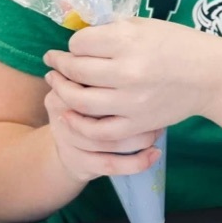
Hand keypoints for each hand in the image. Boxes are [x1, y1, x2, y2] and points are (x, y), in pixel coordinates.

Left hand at [43, 17, 221, 139]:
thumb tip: (74, 26)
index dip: (74, 43)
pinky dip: (77, 123)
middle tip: (53, 61)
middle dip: (59, 64)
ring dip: (61, 91)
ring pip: (79, 100)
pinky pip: (98, 130)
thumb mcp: (144, 25)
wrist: (212, 75)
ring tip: (56, 83)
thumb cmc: (179, 44)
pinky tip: (69, 113)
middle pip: (76, 69)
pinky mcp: (137, 123)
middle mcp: (128, 71)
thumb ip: (110, 27)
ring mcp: (132, 101)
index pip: (80, 42)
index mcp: (129, 41)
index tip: (78, 46)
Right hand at [44, 72, 162, 182]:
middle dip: (133, 109)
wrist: (65, 142)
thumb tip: (146, 57)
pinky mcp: (78, 163)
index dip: (120, 82)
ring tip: (160, 130)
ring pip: (107, 140)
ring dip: (139, 136)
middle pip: (97, 110)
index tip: (151, 81)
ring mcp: (68, 140)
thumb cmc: (88, 104)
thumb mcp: (87, 83)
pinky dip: (136, 162)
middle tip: (158, 107)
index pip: (89, 81)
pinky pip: (110, 165)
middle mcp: (62, 113)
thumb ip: (105, 70)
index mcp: (62, 88)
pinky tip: (155, 154)